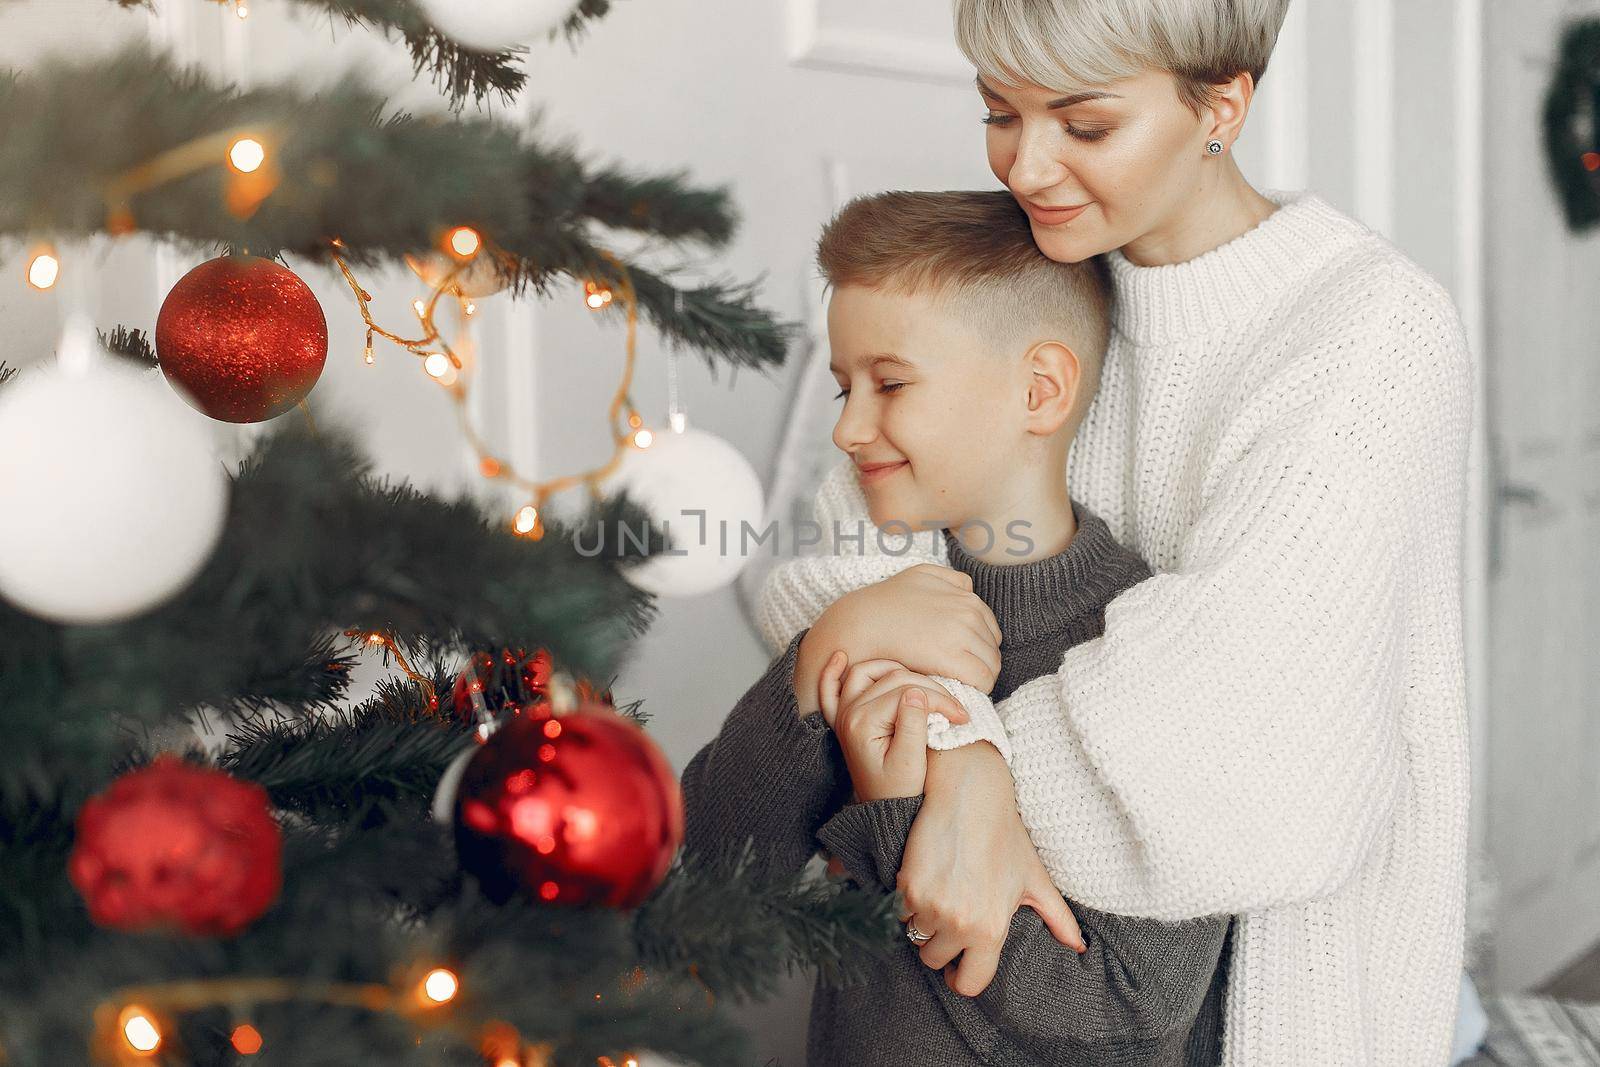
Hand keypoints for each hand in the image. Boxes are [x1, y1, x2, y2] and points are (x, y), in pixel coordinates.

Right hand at [794, 564, 1001, 713]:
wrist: (861, 623)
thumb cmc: (884, 604)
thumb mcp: (919, 575)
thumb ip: (948, 578)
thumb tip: (968, 589)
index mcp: (964, 595)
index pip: (990, 629)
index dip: (979, 646)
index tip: (964, 658)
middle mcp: (968, 611)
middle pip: (993, 648)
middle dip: (982, 662)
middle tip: (963, 675)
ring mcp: (962, 633)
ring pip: (992, 665)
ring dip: (981, 677)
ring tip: (962, 687)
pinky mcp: (953, 657)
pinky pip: (983, 679)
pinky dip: (979, 688)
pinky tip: (963, 693)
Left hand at [818, 656, 961, 800]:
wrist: (883, 810)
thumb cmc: (899, 790)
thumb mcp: (911, 764)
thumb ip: (913, 725)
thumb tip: (918, 692)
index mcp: (863, 723)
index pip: (907, 693)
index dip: (940, 701)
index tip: (962, 716)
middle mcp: (849, 713)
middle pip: (892, 678)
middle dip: (929, 688)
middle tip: (954, 708)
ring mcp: (844, 714)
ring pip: (864, 672)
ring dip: (892, 669)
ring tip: (922, 683)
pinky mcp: (845, 719)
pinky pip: (829, 690)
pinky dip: (832, 673)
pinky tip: (840, 657)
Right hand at [896, 744, 1084, 996]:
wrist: (969, 797)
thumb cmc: (1003, 836)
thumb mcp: (1034, 878)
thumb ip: (1057, 917)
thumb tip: (1079, 946)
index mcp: (992, 929)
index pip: (969, 984)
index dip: (961, 977)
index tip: (957, 965)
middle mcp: (961, 924)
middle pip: (935, 960)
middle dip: (939, 943)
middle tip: (949, 916)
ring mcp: (932, 906)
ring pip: (914, 937)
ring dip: (922, 922)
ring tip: (938, 895)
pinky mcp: (908, 887)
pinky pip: (899, 913)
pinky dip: (906, 902)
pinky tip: (923, 881)